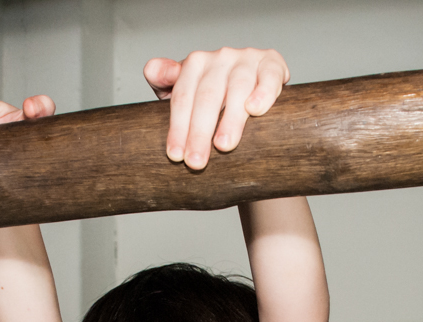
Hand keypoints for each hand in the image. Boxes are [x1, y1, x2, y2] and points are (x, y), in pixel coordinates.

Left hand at [143, 47, 288, 169]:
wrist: (253, 83)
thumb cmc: (214, 93)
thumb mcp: (186, 89)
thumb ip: (165, 80)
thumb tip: (151, 70)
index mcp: (195, 64)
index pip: (182, 97)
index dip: (178, 127)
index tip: (176, 156)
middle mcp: (220, 58)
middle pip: (207, 96)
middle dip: (199, 132)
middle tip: (196, 163)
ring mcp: (247, 59)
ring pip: (237, 88)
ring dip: (230, 119)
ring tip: (224, 146)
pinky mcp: (271, 64)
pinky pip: (269, 76)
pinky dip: (263, 92)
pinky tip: (256, 110)